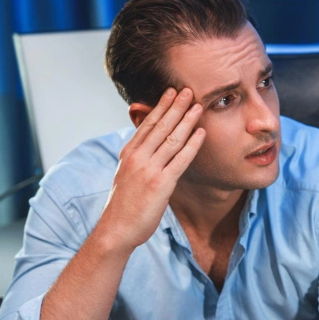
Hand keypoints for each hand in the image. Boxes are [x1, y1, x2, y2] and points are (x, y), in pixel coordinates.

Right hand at [96, 88, 205, 252]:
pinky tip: (202, 132)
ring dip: (187, 120)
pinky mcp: (161, 184)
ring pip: (171, 139)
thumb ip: (137, 159)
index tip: (171, 92)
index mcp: (128, 154)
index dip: (160, 106)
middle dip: (176, 106)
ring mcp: (149, 170)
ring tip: (198, 105)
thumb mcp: (127, 175)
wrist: (116, 230)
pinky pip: (180, 160)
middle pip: (160, 126)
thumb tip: (147, 147)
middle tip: (188, 90)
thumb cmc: (124, 205)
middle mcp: (137, 158)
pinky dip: (192, 144)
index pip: (147, 124)